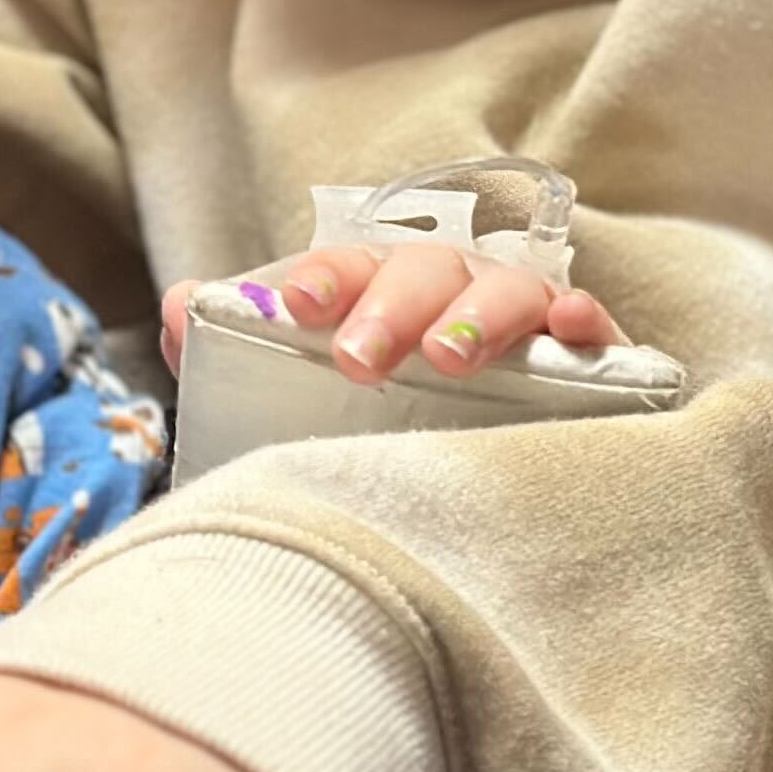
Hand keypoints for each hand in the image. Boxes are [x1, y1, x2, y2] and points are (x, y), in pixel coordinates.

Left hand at [159, 246, 621, 388]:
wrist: (467, 504)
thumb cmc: (371, 426)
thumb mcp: (293, 397)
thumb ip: (233, 351)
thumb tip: (179, 308)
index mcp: (379, 291)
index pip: (348, 267)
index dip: (322, 278)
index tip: (293, 306)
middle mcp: (451, 294)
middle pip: (425, 273)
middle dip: (391, 307)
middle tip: (358, 358)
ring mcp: (523, 323)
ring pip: (507, 292)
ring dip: (479, 315)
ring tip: (451, 358)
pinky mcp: (588, 362)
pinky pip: (594, 329)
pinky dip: (587, 320)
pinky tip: (574, 329)